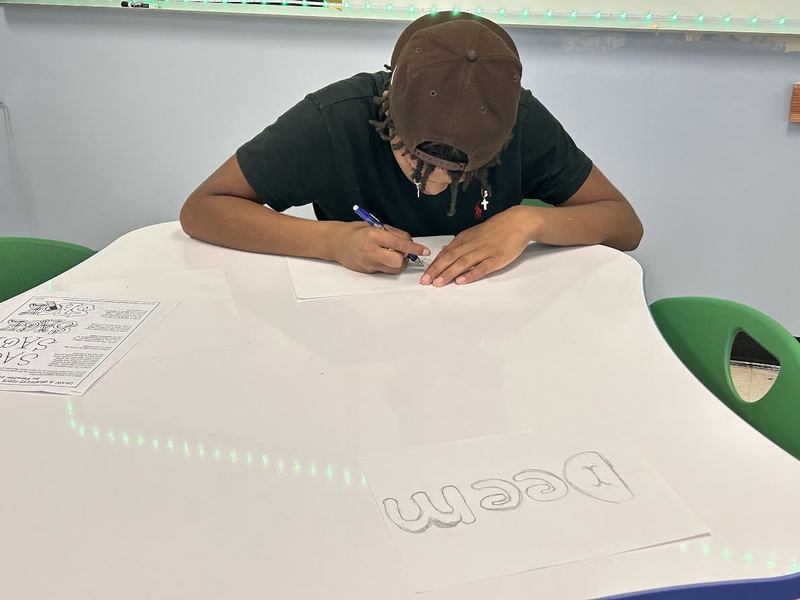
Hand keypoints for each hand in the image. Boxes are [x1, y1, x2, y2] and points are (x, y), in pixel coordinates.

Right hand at [330, 222, 430, 273]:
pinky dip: (388, 265)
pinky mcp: (367, 271)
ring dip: (398, 263)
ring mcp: (368, 263)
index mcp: (373, 235)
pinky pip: (385, 271)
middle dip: (404, 258)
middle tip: (401, 251)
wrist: (335, 242)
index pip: (399, 244)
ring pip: (393, 269)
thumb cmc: (355, 231)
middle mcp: (370, 251)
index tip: (424, 251)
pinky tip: (382, 257)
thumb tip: (408, 241)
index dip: (414, 248)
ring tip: (391, 253)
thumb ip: (392, 233)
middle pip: (398, 262)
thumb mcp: (374, 225)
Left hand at [421, 205, 539, 285]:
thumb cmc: (497, 228)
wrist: (519, 222)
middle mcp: (473, 244)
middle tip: (425, 281)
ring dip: (449, 273)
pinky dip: (471, 274)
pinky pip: (482, 268)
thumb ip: (460, 244)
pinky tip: (462, 281)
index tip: (424, 275)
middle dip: (436, 270)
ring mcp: (485, 251)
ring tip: (438, 282)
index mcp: (466, 238)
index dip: (434, 265)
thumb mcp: (475, 233)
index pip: (446, 253)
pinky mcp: (497, 258)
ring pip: (463, 263)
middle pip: (451, 258)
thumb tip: (444, 251)